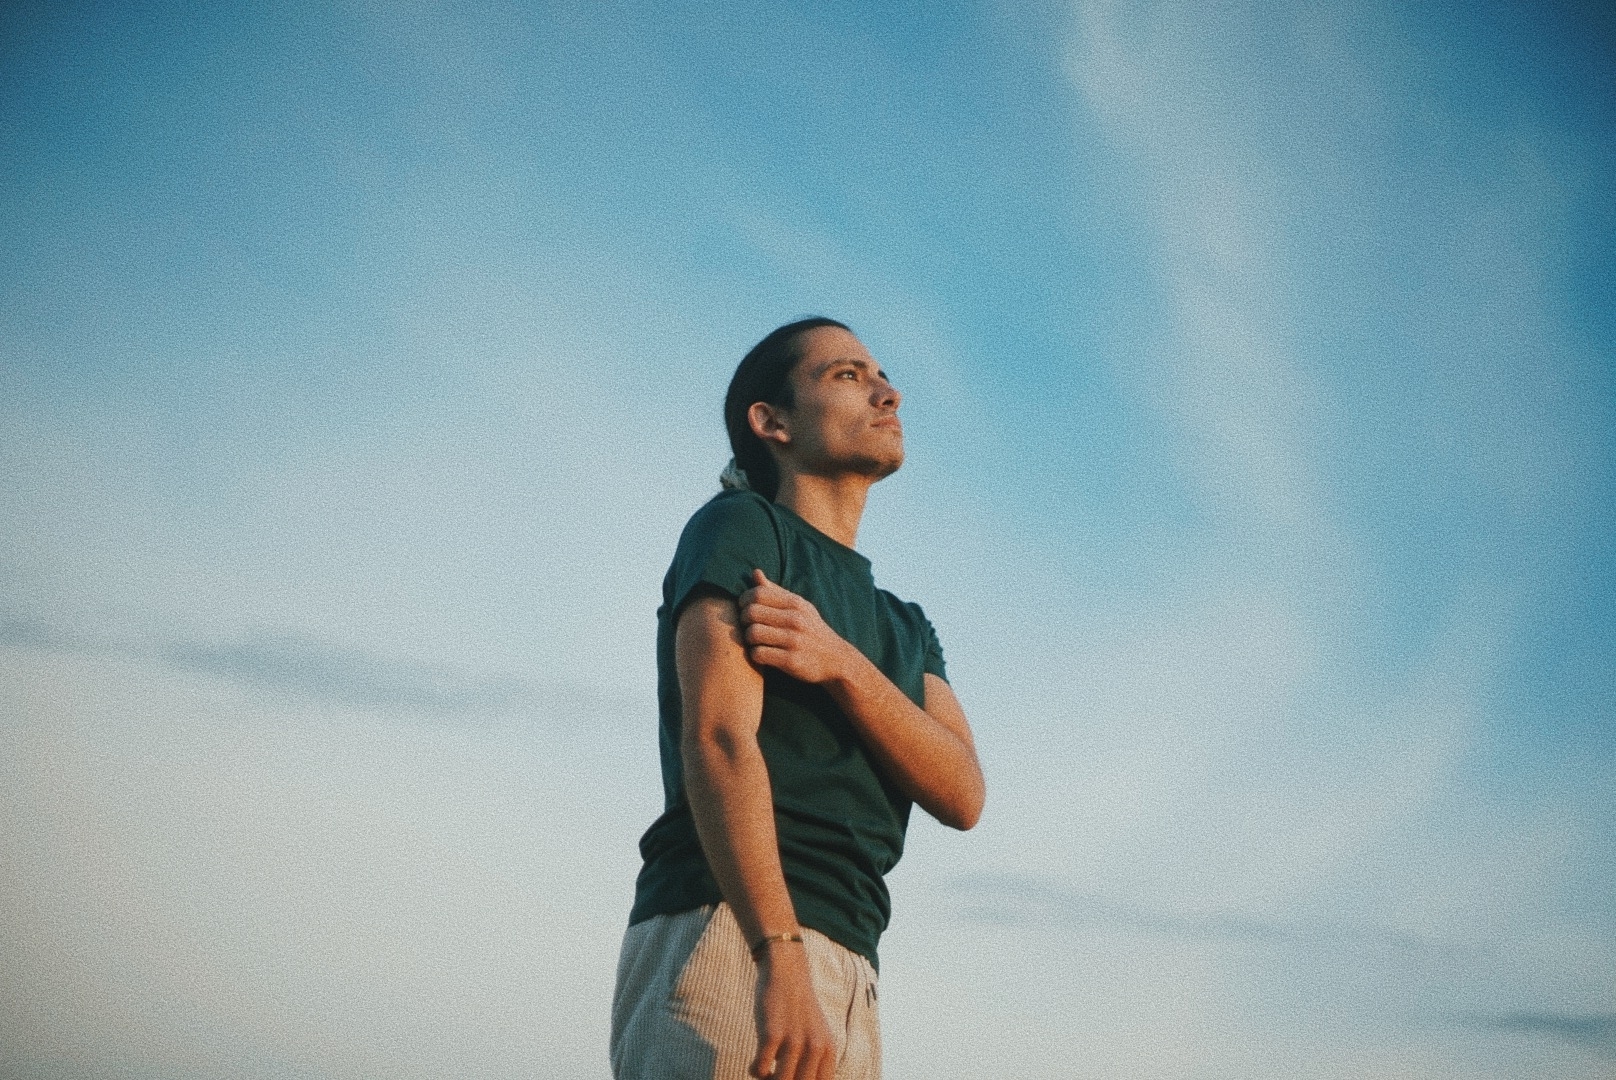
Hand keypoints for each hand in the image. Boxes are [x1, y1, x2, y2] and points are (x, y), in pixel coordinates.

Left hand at [738, 570, 856, 685]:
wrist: (837, 660)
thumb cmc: (811, 631)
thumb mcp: (800, 607)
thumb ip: (775, 592)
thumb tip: (755, 573)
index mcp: (796, 604)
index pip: (758, 593)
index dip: (744, 600)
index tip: (744, 609)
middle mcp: (795, 619)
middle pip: (751, 612)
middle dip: (743, 620)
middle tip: (748, 626)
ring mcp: (794, 640)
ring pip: (753, 633)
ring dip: (748, 639)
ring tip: (755, 641)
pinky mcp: (791, 661)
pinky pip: (759, 654)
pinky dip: (756, 655)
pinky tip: (762, 655)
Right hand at [752, 943, 836, 1079]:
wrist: (787, 972)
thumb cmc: (798, 1008)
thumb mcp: (817, 1034)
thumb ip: (815, 1060)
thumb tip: (802, 1079)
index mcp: (828, 1050)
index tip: (789, 1078)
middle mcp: (815, 1047)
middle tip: (774, 1076)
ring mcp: (794, 1040)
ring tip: (764, 1074)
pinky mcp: (772, 1033)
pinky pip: (761, 1068)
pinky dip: (756, 1071)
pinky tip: (755, 1066)